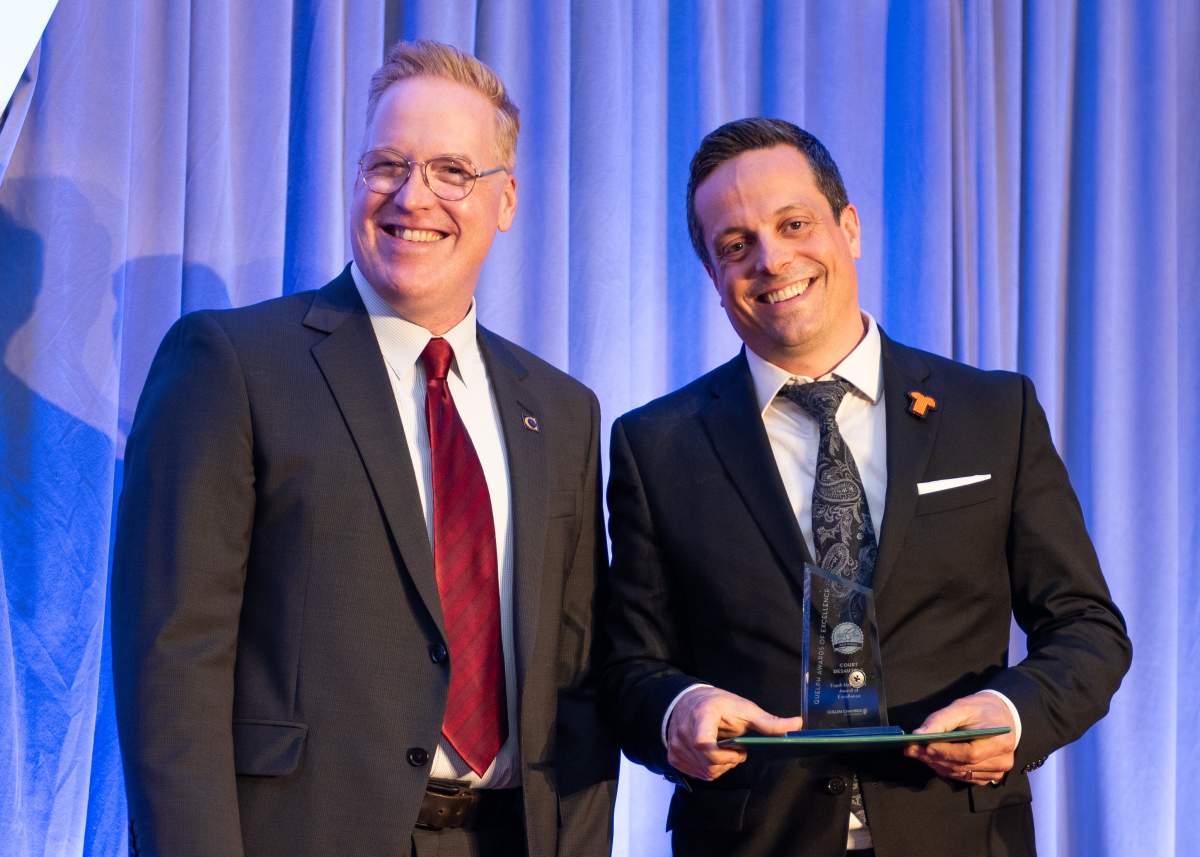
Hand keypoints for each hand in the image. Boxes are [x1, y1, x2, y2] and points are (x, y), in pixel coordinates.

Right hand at [666, 687, 802, 780]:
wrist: (687, 701)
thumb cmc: (718, 704)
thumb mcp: (744, 708)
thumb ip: (768, 722)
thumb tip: (798, 724)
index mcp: (701, 716)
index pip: (704, 744)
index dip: (723, 754)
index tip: (737, 747)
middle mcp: (683, 732)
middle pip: (710, 764)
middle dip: (730, 760)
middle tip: (736, 748)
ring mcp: (676, 746)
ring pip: (705, 772)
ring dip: (721, 766)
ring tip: (725, 749)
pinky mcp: (673, 756)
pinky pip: (696, 774)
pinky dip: (709, 769)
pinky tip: (713, 755)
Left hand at [904, 692, 1016, 784]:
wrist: (1001, 716)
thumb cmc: (982, 709)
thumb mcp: (961, 707)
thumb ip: (940, 720)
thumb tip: (919, 734)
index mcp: (1000, 741)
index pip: (969, 753)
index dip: (944, 751)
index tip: (922, 745)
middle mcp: (1002, 760)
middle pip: (962, 766)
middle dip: (933, 758)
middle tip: (911, 749)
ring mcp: (997, 772)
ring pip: (960, 774)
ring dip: (936, 765)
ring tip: (917, 753)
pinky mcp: (990, 777)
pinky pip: (964, 778)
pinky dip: (946, 770)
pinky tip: (933, 760)